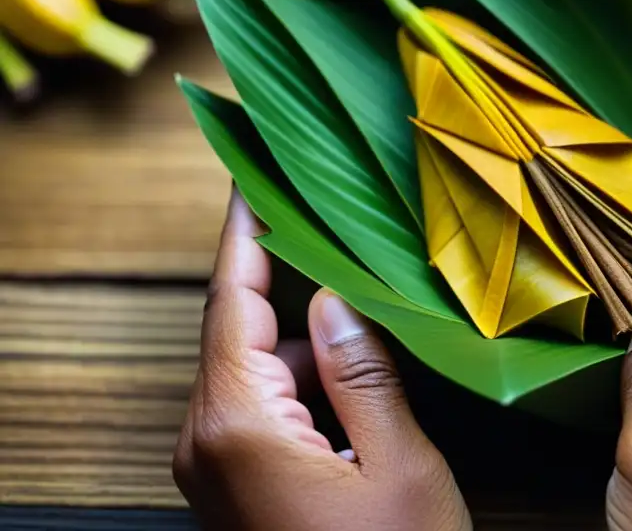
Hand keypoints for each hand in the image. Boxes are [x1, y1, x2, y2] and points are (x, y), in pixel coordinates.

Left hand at [173, 189, 470, 530]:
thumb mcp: (397, 463)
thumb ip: (363, 374)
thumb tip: (335, 299)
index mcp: (239, 426)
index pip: (233, 299)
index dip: (246, 231)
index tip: (253, 174)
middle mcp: (207, 443)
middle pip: (242, 329)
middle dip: (292, 282)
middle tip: (336, 229)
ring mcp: (214, 467)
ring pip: (256, 368)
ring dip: (307, 343)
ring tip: (370, 323)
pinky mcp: (234, 484)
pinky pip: (261, 406)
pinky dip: (303, 381)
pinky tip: (356, 385)